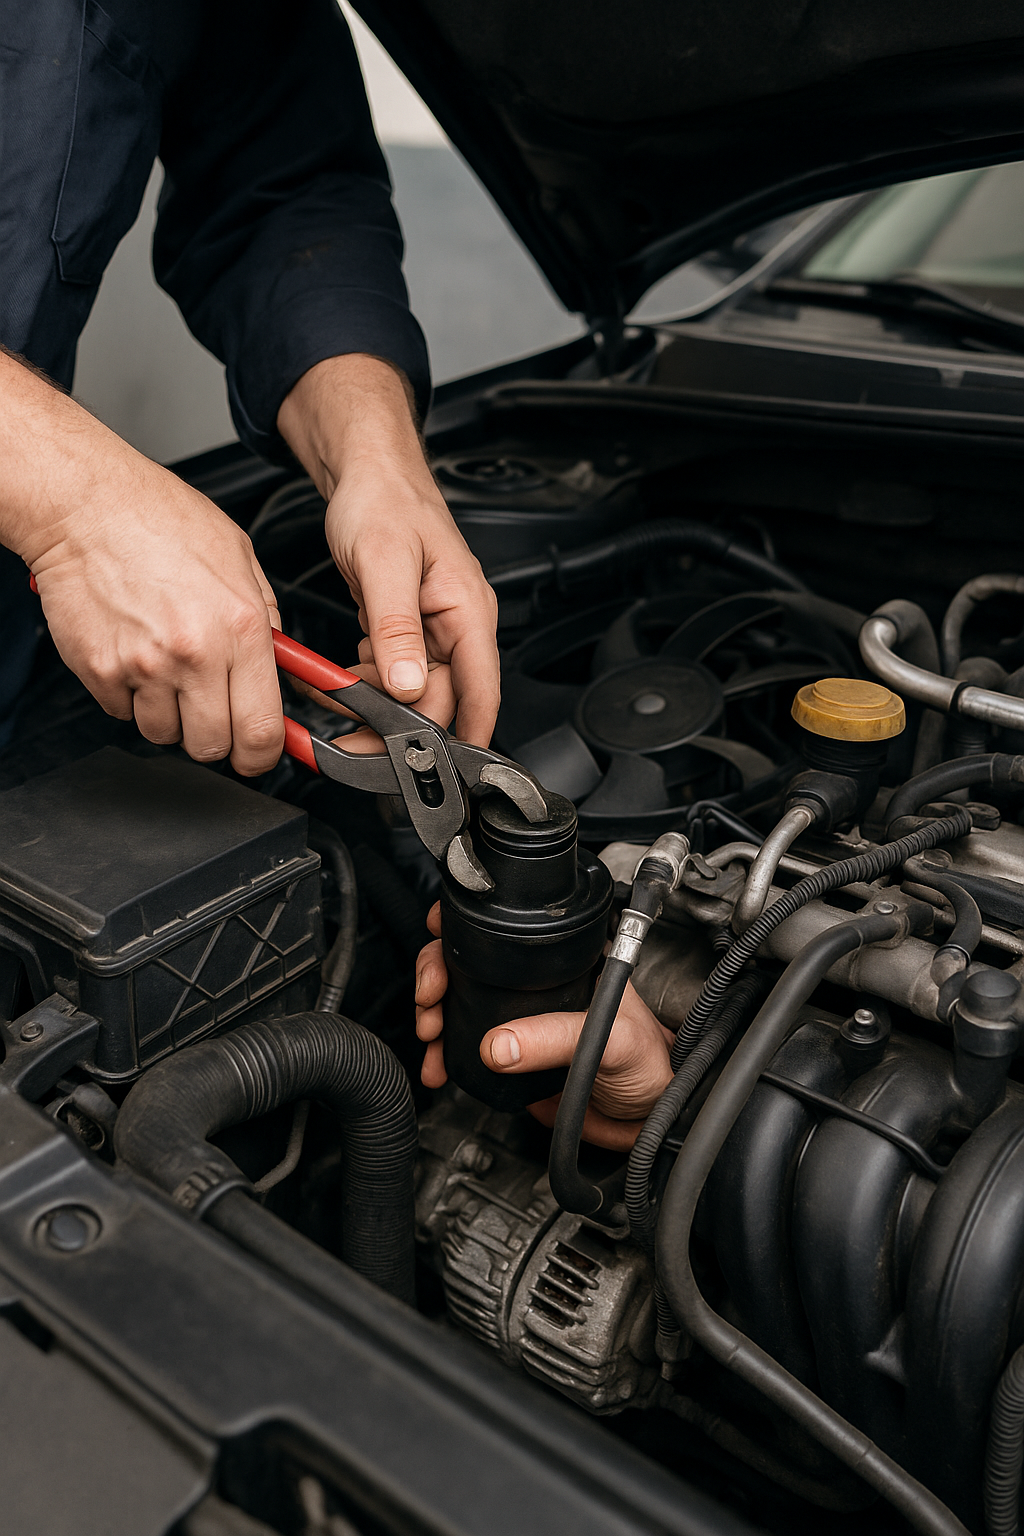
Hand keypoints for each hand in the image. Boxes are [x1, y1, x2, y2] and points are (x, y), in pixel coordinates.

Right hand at [0, 350, 282, 775]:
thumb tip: (280, 671)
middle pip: (212, 747)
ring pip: (164, 734)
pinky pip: (123, 713)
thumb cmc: (160, 519)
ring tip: (166, 667)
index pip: (262, 730)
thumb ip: (266, 621)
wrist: (87, 504)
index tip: (258, 754)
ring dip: (169, 715)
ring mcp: (144, 666)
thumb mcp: (241, 560)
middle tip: (209, 706)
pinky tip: (135, 654)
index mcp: (241, 628)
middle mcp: (195, 652)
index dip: (262, 755)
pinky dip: (130, 697)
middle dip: (214, 735)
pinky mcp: (100, 670)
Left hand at [278, 355, 499, 747]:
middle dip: (400, 725)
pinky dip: (367, 684)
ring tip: (337, 697)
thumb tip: (408, 684)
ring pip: (414, 693)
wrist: (366, 472)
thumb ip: (397, 627)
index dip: (465, 739)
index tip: (436, 772)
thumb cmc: (384, 500)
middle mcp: (458, 626)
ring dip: (378, 705)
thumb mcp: (384, 562)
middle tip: (355, 738)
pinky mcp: (407, 631)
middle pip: (441, 700)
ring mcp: (433, 630)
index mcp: (468, 611)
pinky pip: (394, 675)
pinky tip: (343, 675)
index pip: (481, 693)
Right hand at [415, 903, 675, 1150]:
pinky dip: (442, 1054)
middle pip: (468, 961)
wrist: (648, 1119)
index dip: (465, 926)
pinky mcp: (512, 1055)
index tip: (440, 937)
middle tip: (431, 999)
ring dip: (432, 1014)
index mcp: (565, 963)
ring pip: (458, 1001)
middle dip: (436, 973)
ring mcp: (520, 1018)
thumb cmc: (650, 1065)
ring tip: (430, 1035)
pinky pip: (464, 1046)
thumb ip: (555, 1040)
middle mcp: (537, 984)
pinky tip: (437, 1065)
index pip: (508, 930)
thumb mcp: (609, 1040)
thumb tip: (500, 1044)